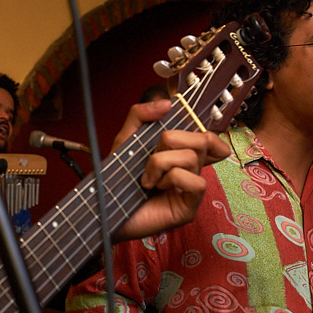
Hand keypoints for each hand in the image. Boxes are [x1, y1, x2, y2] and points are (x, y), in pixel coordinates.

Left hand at [110, 100, 230, 241]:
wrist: (104, 209)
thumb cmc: (117, 179)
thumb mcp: (125, 140)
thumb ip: (140, 116)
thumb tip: (166, 103)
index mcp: (179, 156)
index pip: (208, 139)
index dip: (205, 132)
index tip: (181, 132)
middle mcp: (190, 171)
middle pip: (201, 140)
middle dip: (169, 140)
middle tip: (150, 157)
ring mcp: (190, 190)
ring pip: (192, 158)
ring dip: (161, 163)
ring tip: (147, 178)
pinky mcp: (189, 208)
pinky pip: (196, 182)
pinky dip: (172, 179)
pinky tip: (156, 188)